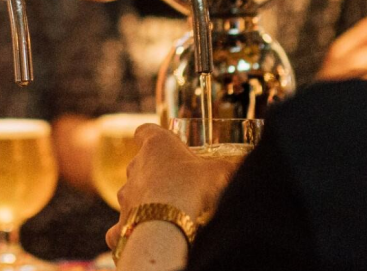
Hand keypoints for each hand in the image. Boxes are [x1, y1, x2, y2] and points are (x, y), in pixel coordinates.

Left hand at [105, 125, 240, 251]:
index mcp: (156, 145)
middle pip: (140, 164)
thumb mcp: (218, 172)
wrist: (168, 222)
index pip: (145, 131)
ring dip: (145, 200)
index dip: (151, 134)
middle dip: (154, 173)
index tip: (159, 140)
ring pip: (132, 194)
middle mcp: (135, 166)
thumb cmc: (192, 186)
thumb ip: (229, 167)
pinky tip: (143, 234)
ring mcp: (126, 194)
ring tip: (166, 212)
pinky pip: (121, 226)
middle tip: (175, 184)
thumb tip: (244, 164)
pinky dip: (129, 230)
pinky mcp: (123, 221)